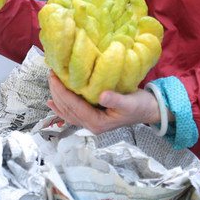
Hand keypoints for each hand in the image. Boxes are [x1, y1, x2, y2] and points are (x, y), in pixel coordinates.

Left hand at [46, 72, 161, 133]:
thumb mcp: (129, 102)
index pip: (74, 106)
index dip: (62, 91)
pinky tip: (51, 102)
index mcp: (98, 123)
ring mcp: (91, 122)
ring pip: (67, 111)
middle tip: (50, 74)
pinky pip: (72, 113)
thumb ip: (115, 100)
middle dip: (56, 92)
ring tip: (50, 83)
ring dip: (57, 97)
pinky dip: (61, 107)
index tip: (53, 77)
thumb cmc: (140, 106)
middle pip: (67, 109)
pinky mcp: (92, 116)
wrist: (149, 111)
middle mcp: (91, 125)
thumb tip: (101, 96)